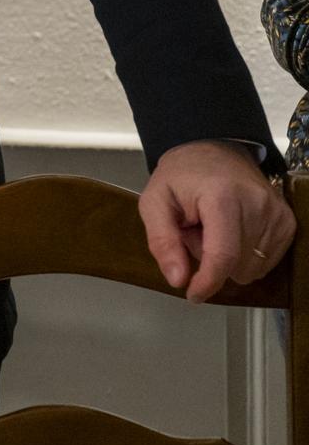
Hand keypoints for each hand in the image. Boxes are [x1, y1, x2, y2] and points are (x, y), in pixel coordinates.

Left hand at [138, 139, 293, 302]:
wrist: (214, 150)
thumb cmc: (182, 175)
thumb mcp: (154, 202)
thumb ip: (162, 242)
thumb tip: (178, 279)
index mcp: (223, 198)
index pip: (223, 256)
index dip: (207, 282)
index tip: (193, 295)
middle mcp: (259, 206)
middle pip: (237, 267)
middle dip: (211, 260)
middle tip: (197, 231)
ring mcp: (278, 215)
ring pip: (252, 268)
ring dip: (229, 258)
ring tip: (214, 229)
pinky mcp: (288, 223)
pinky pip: (266, 261)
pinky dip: (245, 255)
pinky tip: (233, 231)